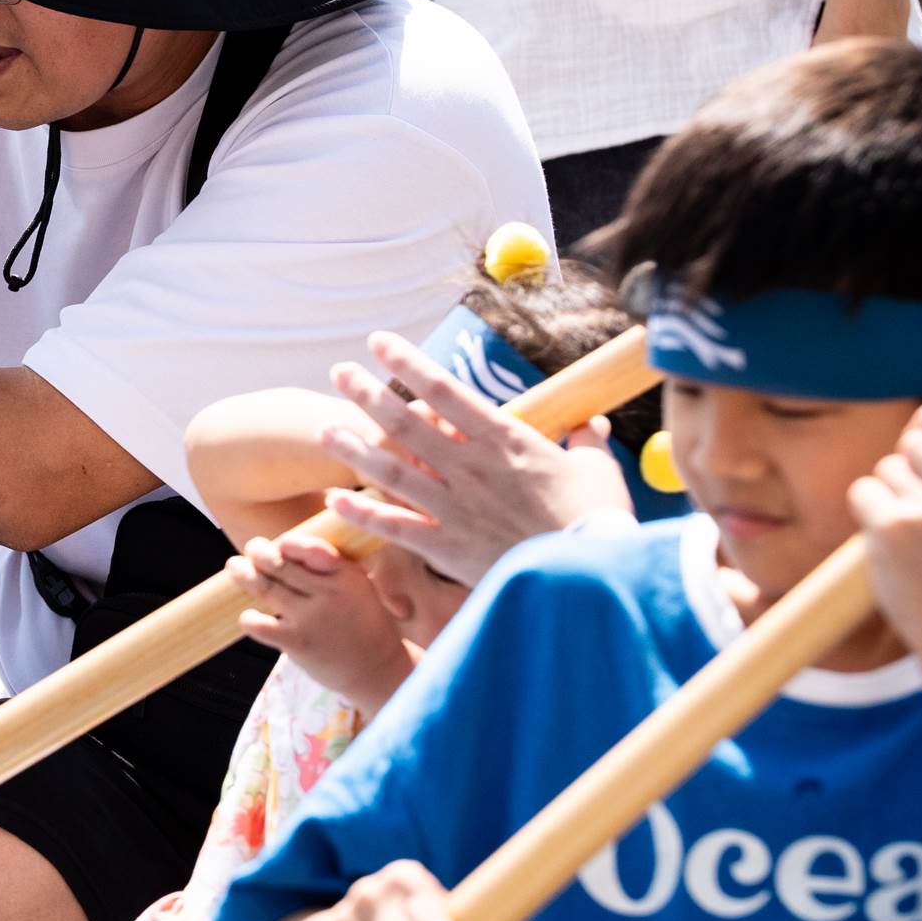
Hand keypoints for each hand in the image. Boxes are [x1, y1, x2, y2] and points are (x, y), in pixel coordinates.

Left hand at [228, 532, 413, 708]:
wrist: (378, 670)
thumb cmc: (361, 623)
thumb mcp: (357, 587)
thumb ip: (329, 568)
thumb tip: (285, 546)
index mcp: (347, 574)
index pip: (308, 547)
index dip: (287, 543)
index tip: (278, 544)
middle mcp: (329, 592)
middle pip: (280, 564)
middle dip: (258, 552)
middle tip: (252, 548)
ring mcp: (312, 618)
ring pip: (266, 587)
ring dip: (244, 574)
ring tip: (235, 566)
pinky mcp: (298, 642)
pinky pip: (261, 625)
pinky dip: (249, 619)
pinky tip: (247, 616)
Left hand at [317, 331, 633, 584]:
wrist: (586, 577)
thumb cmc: (597, 520)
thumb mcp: (597, 471)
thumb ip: (584, 443)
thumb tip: (589, 425)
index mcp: (506, 441)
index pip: (446, 392)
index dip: (409, 364)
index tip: (379, 343)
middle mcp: (471, 468)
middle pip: (408, 425)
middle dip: (368, 396)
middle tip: (339, 373)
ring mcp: (454, 508)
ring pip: (392, 472)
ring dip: (354, 449)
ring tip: (324, 430)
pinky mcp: (447, 547)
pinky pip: (395, 526)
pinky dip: (363, 513)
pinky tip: (334, 499)